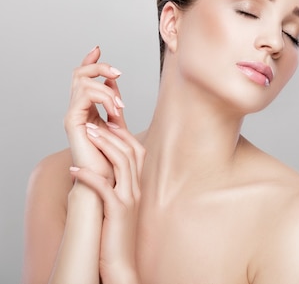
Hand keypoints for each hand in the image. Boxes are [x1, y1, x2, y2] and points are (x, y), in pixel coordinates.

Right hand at [64, 46, 126, 180]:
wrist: (106, 178)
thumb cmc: (112, 156)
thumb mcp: (117, 123)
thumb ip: (114, 103)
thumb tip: (114, 82)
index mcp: (86, 107)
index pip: (84, 78)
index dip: (90, 61)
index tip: (98, 49)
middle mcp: (77, 108)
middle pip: (79, 73)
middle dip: (99, 67)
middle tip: (118, 73)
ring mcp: (73, 115)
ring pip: (82, 82)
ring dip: (106, 88)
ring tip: (121, 106)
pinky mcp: (72, 122)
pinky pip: (84, 97)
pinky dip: (103, 98)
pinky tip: (116, 110)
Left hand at [69, 122, 145, 283]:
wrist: (122, 264)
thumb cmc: (116, 236)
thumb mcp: (119, 206)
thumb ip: (116, 187)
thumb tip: (104, 171)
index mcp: (137, 187)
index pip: (137, 151)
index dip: (125, 134)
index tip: (109, 122)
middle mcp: (136, 190)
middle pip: (131, 152)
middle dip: (113, 135)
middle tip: (95, 123)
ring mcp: (129, 200)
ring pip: (121, 164)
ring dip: (104, 146)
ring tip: (87, 136)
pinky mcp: (118, 211)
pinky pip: (104, 188)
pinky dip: (89, 176)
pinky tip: (74, 170)